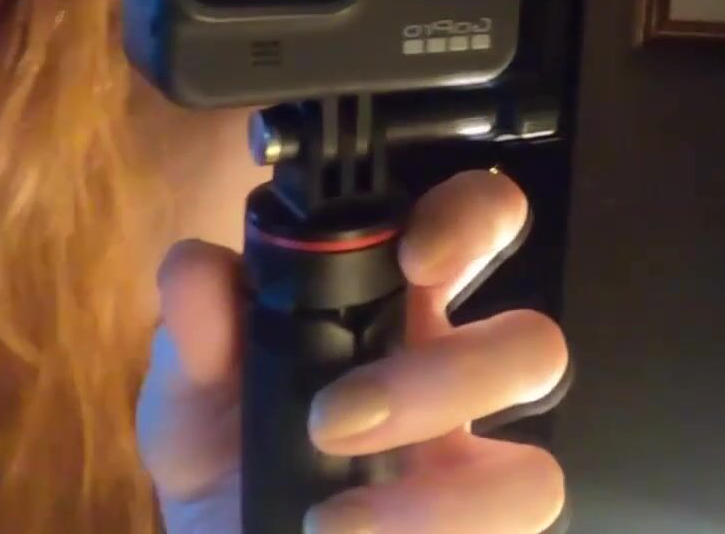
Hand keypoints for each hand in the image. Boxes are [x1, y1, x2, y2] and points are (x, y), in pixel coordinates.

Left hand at [137, 167, 572, 533]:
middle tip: (334, 420)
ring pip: (535, 473)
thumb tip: (196, 269)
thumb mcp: (189, 402)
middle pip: (533, 347)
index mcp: (399, 314)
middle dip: (446, 377)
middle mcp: (454, 388)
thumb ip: (194, 335)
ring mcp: (472, 481)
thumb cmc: (223, 473)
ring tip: (332, 522)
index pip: (478, 229)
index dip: (474, 220)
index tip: (416, 256)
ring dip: (435, 499)